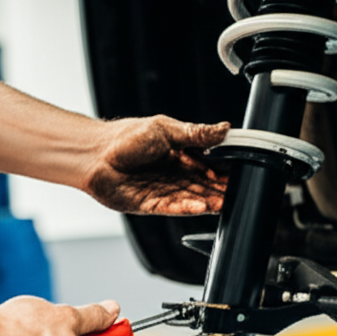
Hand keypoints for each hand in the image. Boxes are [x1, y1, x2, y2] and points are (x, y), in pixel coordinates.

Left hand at [85, 116, 229, 214]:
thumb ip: (196, 133)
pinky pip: (172, 208)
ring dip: (207, 201)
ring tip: (224, 203)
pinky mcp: (150, 205)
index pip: (209, 165)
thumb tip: (224, 127)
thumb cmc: (124, 137)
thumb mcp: (166, 129)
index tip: (241, 173)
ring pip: (191, 199)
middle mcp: (173, 174)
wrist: (95, 154)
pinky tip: (201, 207)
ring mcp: (163, 190)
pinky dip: (187, 207)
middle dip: (220, 190)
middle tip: (239, 192)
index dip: (224, 170)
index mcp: (180, 154)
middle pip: (203, 185)